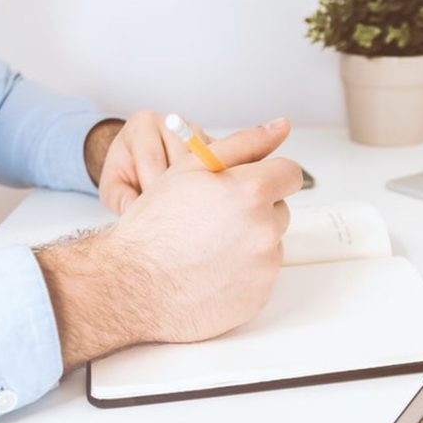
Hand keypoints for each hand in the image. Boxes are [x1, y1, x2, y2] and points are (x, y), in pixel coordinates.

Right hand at [36, 118, 299, 370]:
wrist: (133, 285)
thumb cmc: (154, 225)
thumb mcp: (191, 168)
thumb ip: (243, 143)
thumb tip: (281, 126)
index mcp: (251, 191)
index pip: (289, 173)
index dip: (267, 176)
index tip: (248, 185)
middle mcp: (264, 230)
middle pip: (280, 210)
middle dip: (255, 210)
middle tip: (214, 219)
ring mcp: (264, 267)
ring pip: (270, 243)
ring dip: (249, 241)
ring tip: (208, 247)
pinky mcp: (259, 296)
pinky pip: (261, 276)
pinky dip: (243, 272)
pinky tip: (210, 271)